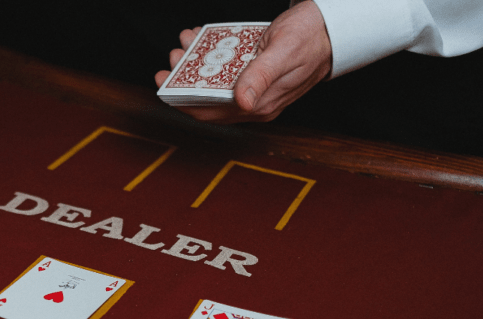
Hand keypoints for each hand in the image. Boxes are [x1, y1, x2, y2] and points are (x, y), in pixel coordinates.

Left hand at [153, 0, 332, 122]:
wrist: (332, 26)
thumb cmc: (311, 37)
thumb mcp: (283, 53)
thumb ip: (261, 77)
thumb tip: (241, 102)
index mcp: (260, 106)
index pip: (211, 113)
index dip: (183, 102)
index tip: (164, 84)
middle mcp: (254, 102)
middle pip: (208, 98)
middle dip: (185, 79)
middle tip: (173, 58)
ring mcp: (254, 88)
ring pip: (214, 82)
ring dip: (195, 64)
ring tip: (185, 44)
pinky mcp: (254, 73)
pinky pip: (225, 69)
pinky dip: (210, 55)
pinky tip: (201, 38)